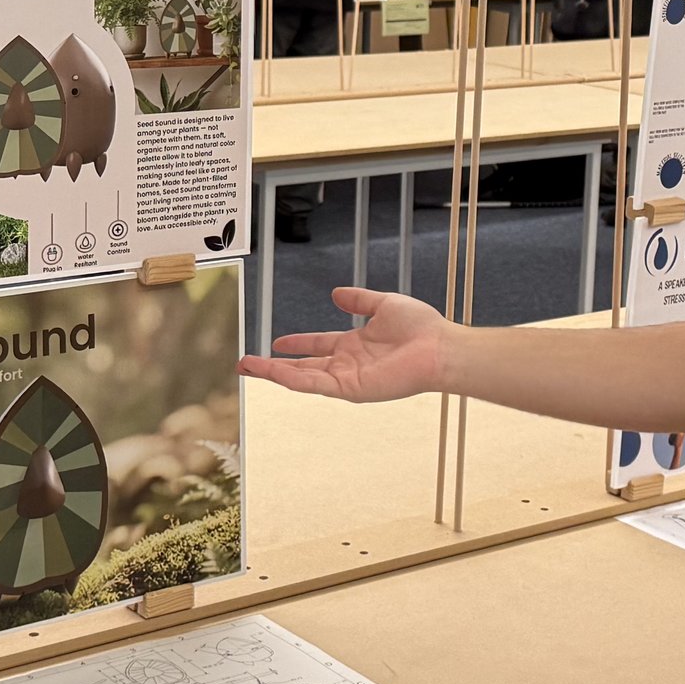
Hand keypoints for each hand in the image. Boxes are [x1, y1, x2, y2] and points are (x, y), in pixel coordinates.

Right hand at [236, 287, 452, 401]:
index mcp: (353, 345)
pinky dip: (294, 380)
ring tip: (247, 368)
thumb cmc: (420, 327)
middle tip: (245, 364)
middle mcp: (347, 364)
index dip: (296, 343)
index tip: (276, 341)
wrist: (438, 346)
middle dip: (273, 366)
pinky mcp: (351, 389)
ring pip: (302, 378)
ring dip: (274, 374)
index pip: (317, 346)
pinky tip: (274, 373)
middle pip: (302, 367)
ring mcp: (347, 379)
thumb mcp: (383, 304)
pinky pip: (316, 385)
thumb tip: (336, 294)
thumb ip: (359, 300)